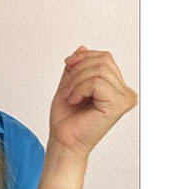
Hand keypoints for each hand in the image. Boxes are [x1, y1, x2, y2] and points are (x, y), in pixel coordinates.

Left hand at [49, 45, 137, 160]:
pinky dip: (79, 89)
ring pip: (99, 70)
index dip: (83, 57)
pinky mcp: (118, 106)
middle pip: (103, 60)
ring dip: (76, 81)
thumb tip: (83, 48)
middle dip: (78, 69)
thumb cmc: (66, 118)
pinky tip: (74, 100)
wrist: (63, 140)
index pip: (105, 57)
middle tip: (67, 87)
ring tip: (70, 95)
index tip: (67, 66)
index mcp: (117, 87)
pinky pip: (97, 83)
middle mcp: (125, 93)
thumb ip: (77, 66)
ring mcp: (124, 99)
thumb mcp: (69, 83)